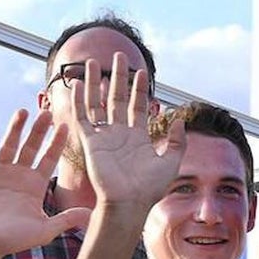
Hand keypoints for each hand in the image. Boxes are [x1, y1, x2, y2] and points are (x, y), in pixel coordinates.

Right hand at [0, 109, 88, 258]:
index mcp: (35, 185)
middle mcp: (19, 175)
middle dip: (39, 130)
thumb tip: (92, 215)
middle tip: (48, 112)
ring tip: (23, 111)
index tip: (66, 126)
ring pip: (9, 145)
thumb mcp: (44, 230)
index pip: (49, 158)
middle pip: (31, 147)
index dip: (57, 143)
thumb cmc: (13, 241)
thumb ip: (66, 219)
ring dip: (15, 128)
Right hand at [71, 53, 185, 210]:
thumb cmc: (150, 188)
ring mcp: (104, 137)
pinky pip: (83, 117)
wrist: (129, 202)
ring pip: (97, 103)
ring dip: (95, 83)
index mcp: (138, 137)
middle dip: (118, 77)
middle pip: (117, 99)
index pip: (138, 106)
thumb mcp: (171, 162)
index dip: (140, 89)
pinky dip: (79, 101)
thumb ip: (177, 141)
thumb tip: (180, 119)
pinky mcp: (91, 142)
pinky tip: (78, 83)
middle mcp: (120, 134)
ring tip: (93, 62)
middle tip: (118, 56)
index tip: (142, 71)